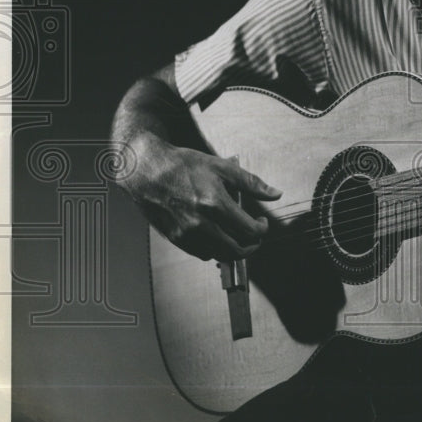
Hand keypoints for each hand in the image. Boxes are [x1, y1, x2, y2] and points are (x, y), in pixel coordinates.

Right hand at [118, 132, 282, 260]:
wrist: (146, 170)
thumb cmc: (183, 165)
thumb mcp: (222, 167)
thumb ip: (251, 183)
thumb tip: (275, 194)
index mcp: (215, 204)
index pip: (250, 230)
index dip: (262, 229)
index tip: (261, 222)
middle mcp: (200, 223)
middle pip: (237, 250)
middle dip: (252, 245)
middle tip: (254, 234)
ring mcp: (186, 234)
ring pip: (219, 255)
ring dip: (233, 249)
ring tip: (237, 234)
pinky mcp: (175, 238)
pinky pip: (201, 253)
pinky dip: (214, 248)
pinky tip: (217, 234)